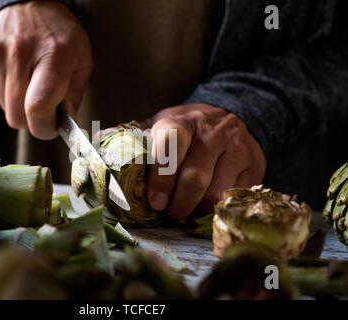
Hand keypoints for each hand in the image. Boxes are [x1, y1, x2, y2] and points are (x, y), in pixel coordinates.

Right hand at [0, 1, 92, 138]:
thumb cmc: (59, 33)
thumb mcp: (81, 59)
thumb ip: (74, 94)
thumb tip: (64, 124)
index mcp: (53, 55)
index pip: (38, 108)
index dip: (43, 128)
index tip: (50, 128)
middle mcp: (20, 53)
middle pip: (16, 116)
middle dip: (32, 120)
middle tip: (42, 107)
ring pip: (4, 107)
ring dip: (18, 103)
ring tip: (29, 80)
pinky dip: (4, 91)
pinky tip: (15, 72)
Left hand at [143, 104, 265, 218]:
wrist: (233, 117)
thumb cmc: (187, 129)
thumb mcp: (160, 125)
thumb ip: (131, 136)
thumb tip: (96, 145)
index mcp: (183, 122)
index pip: (170, 145)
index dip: (161, 177)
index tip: (154, 202)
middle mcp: (213, 133)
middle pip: (195, 177)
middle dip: (178, 204)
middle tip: (168, 212)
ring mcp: (237, 150)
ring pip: (215, 193)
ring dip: (196, 210)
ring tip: (185, 210)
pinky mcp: (254, 168)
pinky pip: (232, 198)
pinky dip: (215, 209)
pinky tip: (204, 206)